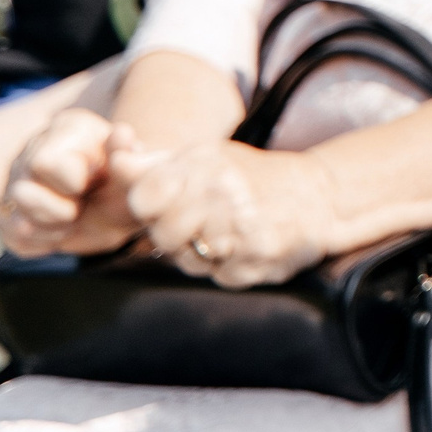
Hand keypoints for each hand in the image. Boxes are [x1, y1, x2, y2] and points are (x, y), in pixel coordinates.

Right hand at [2, 109, 143, 256]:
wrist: (120, 204)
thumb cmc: (126, 181)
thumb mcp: (133, 169)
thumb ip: (127, 153)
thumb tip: (122, 132)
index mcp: (66, 130)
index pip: (44, 162)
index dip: (72, 182)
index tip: (93, 183)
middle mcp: (33, 151)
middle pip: (22, 192)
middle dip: (60, 210)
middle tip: (83, 205)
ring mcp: (18, 181)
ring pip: (16, 219)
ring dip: (52, 227)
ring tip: (73, 218)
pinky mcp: (11, 212)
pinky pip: (13, 237)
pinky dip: (43, 242)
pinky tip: (61, 229)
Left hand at [124, 140, 339, 287]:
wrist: (317, 196)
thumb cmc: (246, 177)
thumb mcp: (201, 158)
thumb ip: (152, 163)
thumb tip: (114, 156)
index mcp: (202, 162)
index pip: (142, 197)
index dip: (147, 207)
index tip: (165, 203)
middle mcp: (222, 190)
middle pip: (162, 235)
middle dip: (174, 235)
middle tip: (199, 222)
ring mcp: (242, 225)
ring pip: (189, 259)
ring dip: (200, 254)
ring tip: (224, 234)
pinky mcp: (260, 255)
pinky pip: (219, 275)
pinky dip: (227, 267)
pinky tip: (244, 247)